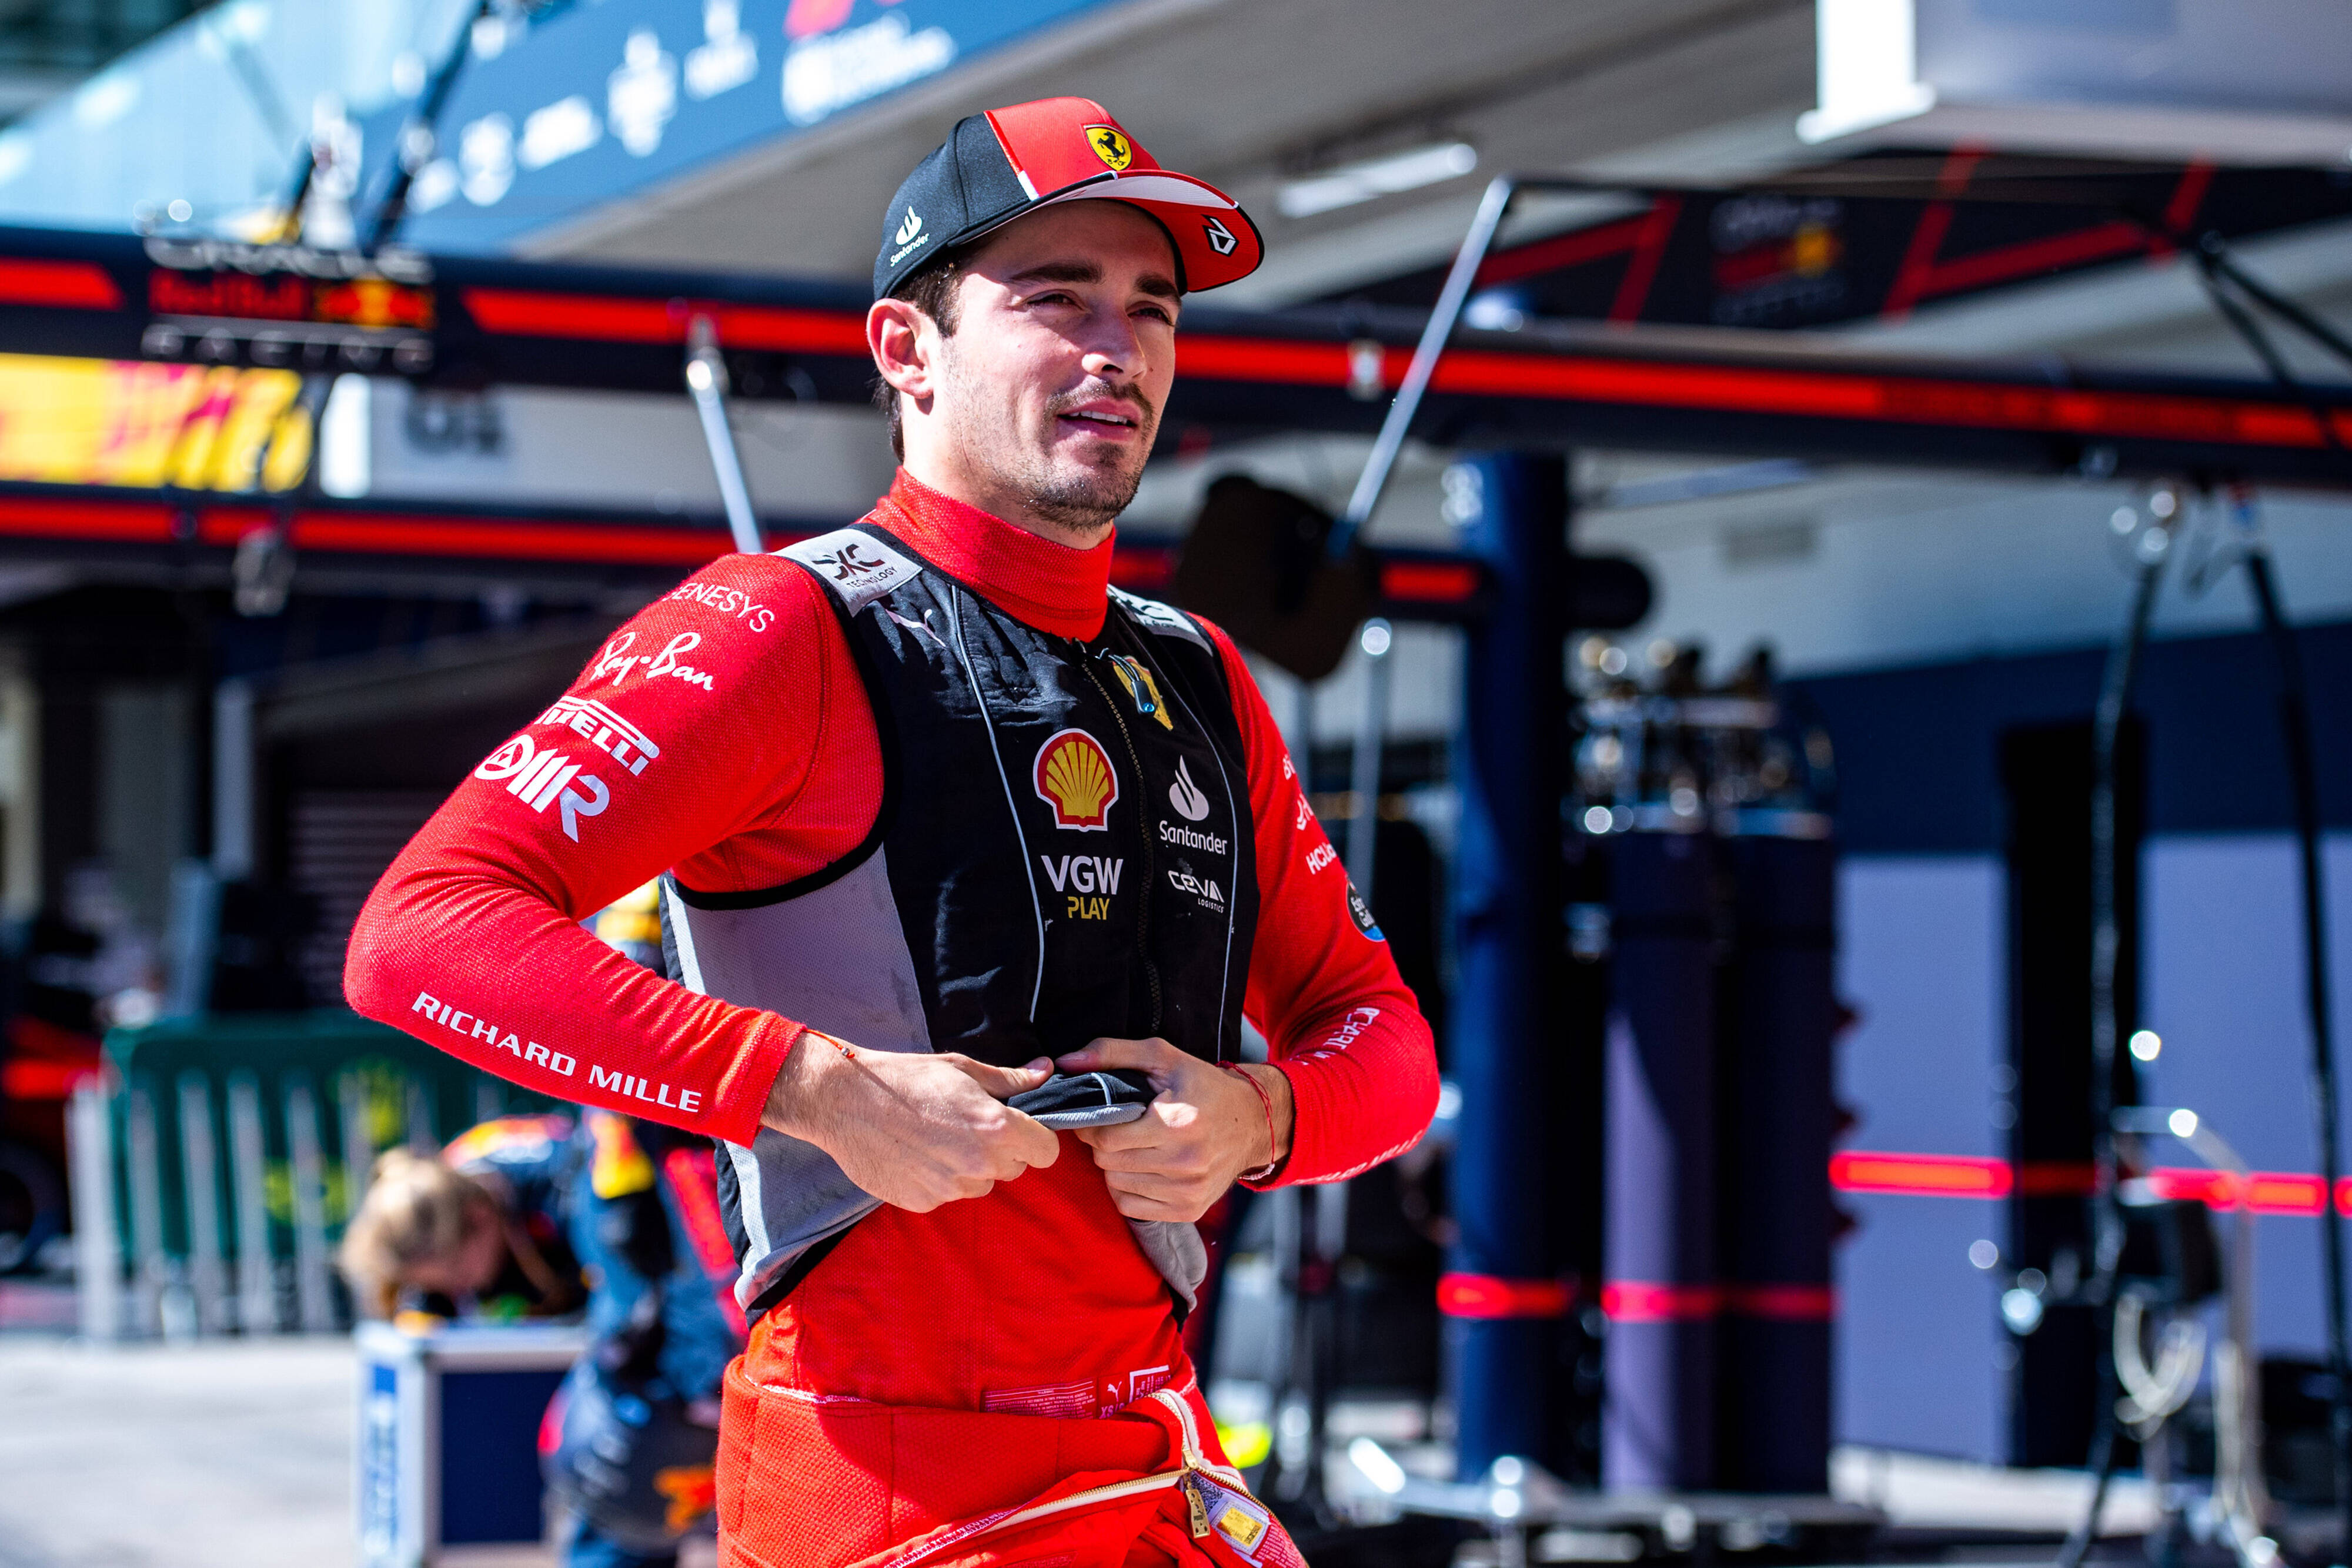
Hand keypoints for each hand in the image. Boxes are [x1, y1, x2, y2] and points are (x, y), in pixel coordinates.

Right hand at [762, 1033, 1059, 1212]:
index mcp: (995, 1127)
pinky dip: (939, 1180)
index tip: (1018, 1129)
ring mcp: (950, 1188)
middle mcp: (978, 1164)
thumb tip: (1045, 1072)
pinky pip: (948, 1195)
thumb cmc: (906, 1078)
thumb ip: (1009, 1080)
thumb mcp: (961, 1070)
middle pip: (1014, 1168)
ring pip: (980, 1184)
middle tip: (967, 1127)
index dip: (1036, 1139)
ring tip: (937, 1139)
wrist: (845, 1101)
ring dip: (969, 1168)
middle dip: (1000, 1151)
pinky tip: (916, 1154)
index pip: (1046, 1152)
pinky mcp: (924, 1202)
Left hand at [1054, 1037, 1293, 1221]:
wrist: (1253, 1123)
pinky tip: (1142, 1168)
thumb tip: (1066, 1062)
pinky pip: (1131, 1207)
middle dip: (1104, 1144)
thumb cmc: (1203, 1086)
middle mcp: (1186, 1162)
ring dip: (1115, 1166)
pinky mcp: (1189, 1210)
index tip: (1098, 1116)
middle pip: (1108, 1162)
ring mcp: (1188, 1191)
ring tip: (1133, 1146)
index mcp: (1179, 1123)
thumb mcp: (1163, 1057)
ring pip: (1116, 1185)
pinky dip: (1127, 1189)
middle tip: (1117, 1129)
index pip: (1106, 1137)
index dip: (1092, 1125)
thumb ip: (1112, 1053)